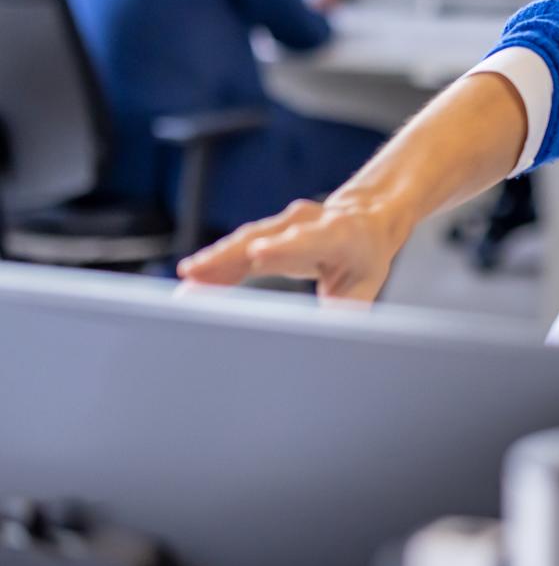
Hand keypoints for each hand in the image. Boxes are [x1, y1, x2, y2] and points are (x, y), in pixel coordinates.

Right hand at [177, 196, 406, 301]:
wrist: (364, 218)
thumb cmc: (364, 259)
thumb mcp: (364, 287)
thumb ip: (342, 313)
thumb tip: (324, 348)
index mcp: (339, 235)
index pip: (308, 240)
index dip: (284, 247)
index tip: (258, 254)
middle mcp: (308, 222)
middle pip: (264, 237)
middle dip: (230, 255)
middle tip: (196, 273)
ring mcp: (284, 223)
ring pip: (245, 241)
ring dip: (213, 261)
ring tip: (186, 282)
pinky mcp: (265, 233)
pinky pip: (238, 251)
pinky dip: (215, 265)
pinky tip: (191, 282)